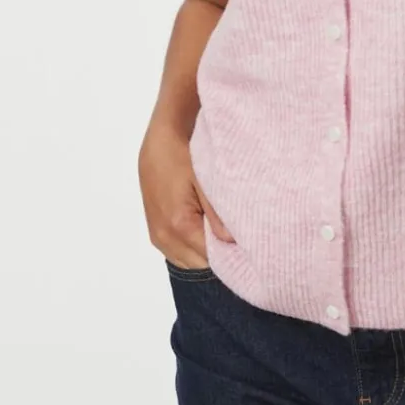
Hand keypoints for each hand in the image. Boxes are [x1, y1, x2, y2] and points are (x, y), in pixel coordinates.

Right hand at [138, 120, 234, 268]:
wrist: (160, 140)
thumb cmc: (184, 154)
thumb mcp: (206, 180)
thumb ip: (219, 214)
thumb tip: (234, 242)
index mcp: (179, 225)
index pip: (214, 259)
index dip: (233, 255)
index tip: (249, 245)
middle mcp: (165, 237)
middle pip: (202, 265)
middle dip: (221, 255)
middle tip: (238, 237)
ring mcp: (158, 236)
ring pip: (190, 262)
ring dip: (206, 253)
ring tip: (221, 232)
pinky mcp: (156, 233)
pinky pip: (178, 253)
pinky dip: (193, 248)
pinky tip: (206, 230)